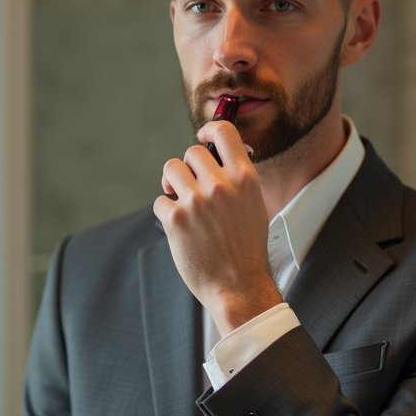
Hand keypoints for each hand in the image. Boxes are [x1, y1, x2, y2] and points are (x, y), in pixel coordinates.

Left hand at [152, 121, 282, 335]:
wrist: (238, 286)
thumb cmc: (246, 249)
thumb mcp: (255, 206)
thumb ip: (238, 180)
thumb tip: (218, 155)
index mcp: (244, 179)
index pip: (224, 133)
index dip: (209, 130)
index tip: (202, 138)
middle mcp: (220, 186)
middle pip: (190, 153)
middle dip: (187, 168)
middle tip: (189, 186)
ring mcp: (197, 202)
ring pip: (170, 171)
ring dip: (172, 184)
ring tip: (180, 201)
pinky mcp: (176, 220)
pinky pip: (160, 201)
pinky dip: (166, 212)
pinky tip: (178, 228)